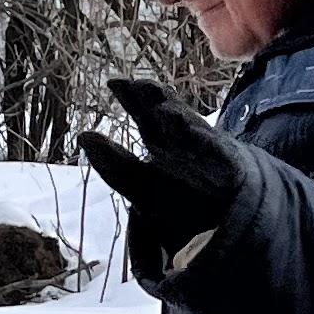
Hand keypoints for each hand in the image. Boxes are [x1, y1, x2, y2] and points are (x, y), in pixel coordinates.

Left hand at [80, 78, 243, 277]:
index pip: (144, 114)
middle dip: (155, 99)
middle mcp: (185, 141)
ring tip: (161, 107)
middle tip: (139, 86)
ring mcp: (208, 152)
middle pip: (167, 114)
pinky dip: (206, 142)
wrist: (224, 229)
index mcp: (163, 141)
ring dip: (178, 116)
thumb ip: (113, 165)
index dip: (131, 98)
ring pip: (192, 128)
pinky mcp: (230, 168)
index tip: (113, 84)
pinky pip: (217, 152)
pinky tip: (192, 133)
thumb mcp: (139, 187)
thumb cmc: (183, 202)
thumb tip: (83, 134)